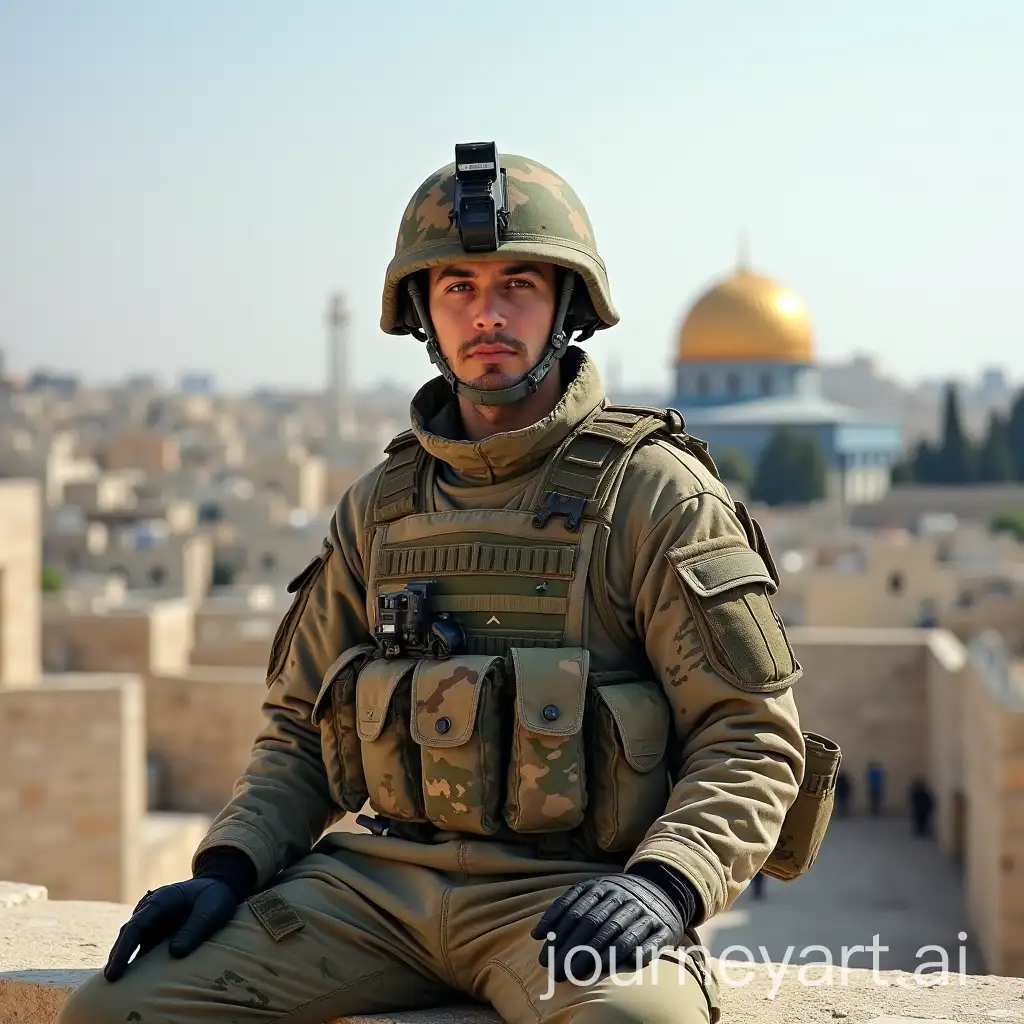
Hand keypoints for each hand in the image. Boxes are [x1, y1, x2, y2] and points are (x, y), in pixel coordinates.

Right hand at [104, 878, 240, 980]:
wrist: (218, 888)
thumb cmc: (214, 897)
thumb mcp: (211, 909)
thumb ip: (195, 928)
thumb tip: (175, 953)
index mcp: (161, 900)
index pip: (136, 926)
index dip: (123, 950)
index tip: (114, 971)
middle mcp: (150, 910)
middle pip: (128, 936)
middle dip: (117, 959)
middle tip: (110, 983)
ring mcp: (152, 922)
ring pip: (132, 944)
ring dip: (124, 962)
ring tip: (116, 987)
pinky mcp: (156, 933)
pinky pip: (143, 949)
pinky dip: (136, 964)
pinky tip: (132, 982)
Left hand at [531, 873, 685, 982]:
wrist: (664, 889)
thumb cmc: (618, 897)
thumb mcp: (593, 891)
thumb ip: (566, 908)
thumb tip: (536, 934)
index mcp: (603, 885)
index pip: (576, 909)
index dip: (558, 933)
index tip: (544, 957)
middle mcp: (623, 896)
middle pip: (593, 923)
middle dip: (572, 949)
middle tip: (556, 971)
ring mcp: (644, 911)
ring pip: (616, 933)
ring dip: (594, 955)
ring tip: (576, 973)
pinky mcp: (663, 929)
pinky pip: (644, 944)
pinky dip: (627, 955)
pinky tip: (609, 967)